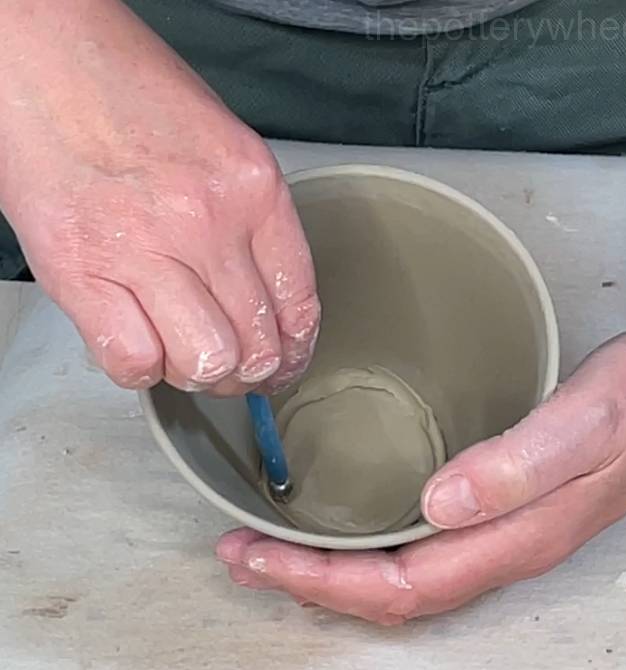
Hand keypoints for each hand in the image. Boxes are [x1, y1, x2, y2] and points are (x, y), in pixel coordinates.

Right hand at [0, 0, 318, 393]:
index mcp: (254, 189)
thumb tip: (263, 306)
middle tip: (234, 370)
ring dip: (198, 374)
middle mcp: (206, 222)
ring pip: (204, 362)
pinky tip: (140, 344)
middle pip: (256, 345)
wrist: (43, 55)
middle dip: (249, 373)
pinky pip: (133, 362)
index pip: (299, 303)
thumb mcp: (225, 150)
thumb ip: (253, 227)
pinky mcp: (80, 271)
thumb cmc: (132, 95)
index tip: (285, 362)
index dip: (296, 351)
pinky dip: (142, 370)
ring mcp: (143, 248)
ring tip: (185, 355)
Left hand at [217, 305, 625, 623]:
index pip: (402, 587)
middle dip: (308, 583)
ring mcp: (501, 526)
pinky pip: (420, 543)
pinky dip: (368, 542)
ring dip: (331, 568)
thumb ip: (515, 467)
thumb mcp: (584, 427)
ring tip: (274, 546)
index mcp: (513, 537)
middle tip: (243, 553)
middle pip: (390, 594)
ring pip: (401, 574)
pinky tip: (347, 521)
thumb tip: (439, 504)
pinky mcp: (500, 500)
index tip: (260, 556)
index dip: (324, 582)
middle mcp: (502, 543)